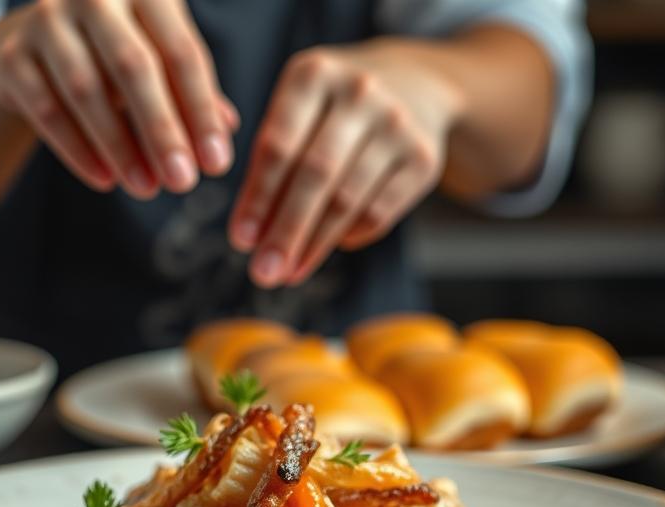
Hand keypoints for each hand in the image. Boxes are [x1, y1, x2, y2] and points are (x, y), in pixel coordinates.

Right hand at [0, 0, 237, 197]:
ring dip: (120, 147)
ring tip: (147, 188)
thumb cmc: (119, 55)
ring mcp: (47, 20)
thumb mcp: (161, 65)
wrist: (39, 43)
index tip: (216, 164)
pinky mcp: (12, 55)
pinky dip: (78, 150)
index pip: (181, 52)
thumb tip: (224, 137)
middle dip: (162, 131)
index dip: (201, 112)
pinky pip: (46, 110)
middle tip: (183, 183)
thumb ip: (193, 96)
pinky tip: (105, 180)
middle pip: (134, 67)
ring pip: (86, 90)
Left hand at [229, 42, 461, 287]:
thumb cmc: (332, 107)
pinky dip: (348, 236)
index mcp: (313, 74)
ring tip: (288, 272)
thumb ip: (269, 159)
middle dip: (285, 230)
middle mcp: (359, 92)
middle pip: (315, 175)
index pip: (278, 145)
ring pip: (348, 199)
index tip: (240, 240)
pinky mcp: (424, 158)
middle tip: (263, 273)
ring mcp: (397, 124)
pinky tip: (327, 247)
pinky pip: (379, 212)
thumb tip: (251, 234)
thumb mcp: (297, 108)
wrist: (413, 84)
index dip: (258, 198)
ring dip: (314, 245)